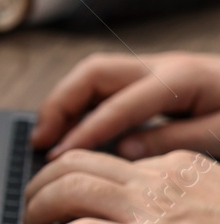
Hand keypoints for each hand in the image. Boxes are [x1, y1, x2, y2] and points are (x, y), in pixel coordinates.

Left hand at [23, 148, 219, 223]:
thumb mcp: (215, 202)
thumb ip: (179, 198)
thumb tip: (144, 212)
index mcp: (176, 166)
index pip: (104, 157)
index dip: (67, 173)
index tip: (53, 192)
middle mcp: (159, 180)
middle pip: (74, 164)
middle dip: (38, 184)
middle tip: (28, 209)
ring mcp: (152, 210)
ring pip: (68, 189)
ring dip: (35, 210)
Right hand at [31, 52, 219, 159]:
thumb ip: (172, 141)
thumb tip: (120, 150)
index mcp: (180, 79)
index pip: (119, 104)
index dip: (85, 131)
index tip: (61, 156)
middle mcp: (162, 67)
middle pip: (93, 73)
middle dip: (61, 105)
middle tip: (42, 140)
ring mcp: (157, 69)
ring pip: (94, 76)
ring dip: (66, 103)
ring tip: (48, 137)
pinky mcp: (156, 80)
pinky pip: (107, 87)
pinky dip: (83, 106)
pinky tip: (75, 132)